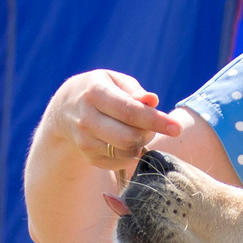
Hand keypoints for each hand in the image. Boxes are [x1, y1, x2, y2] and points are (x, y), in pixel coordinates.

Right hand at [46, 69, 183, 176]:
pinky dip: (130, 153)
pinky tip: (125, 141)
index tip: (177, 128)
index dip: (156, 121)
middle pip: (129, 137)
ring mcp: (85, 140)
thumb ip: (135, 91)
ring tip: (136, 131)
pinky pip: (120, 161)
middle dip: (148, 133)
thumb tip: (153, 101)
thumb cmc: (100, 90)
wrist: (64, 109)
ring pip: (126, 152)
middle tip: (151, 126)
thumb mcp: (114, 81)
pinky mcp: (88, 156)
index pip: (130, 111)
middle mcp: (86, 119)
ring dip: (140, 144)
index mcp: (95, 93)